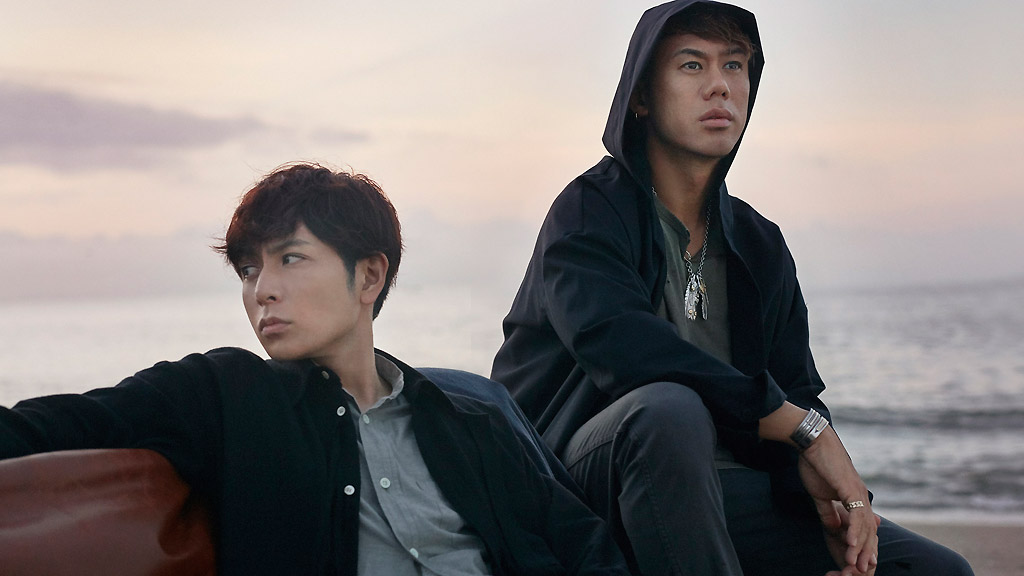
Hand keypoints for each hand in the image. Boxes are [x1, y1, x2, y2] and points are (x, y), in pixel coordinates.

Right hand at [798, 429, 878, 575]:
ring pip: (864, 527)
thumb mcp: (821, 495)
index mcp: (855, 497)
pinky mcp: (852, 490)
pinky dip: (854, 531)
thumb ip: (829, 512)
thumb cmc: (816, 464)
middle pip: (868, 530)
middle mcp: (862, 497)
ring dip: (859, 547)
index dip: (863, 545)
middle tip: (861, 570)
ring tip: (854, 563)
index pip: (863, 527)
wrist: (813, 443)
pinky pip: (856, 515)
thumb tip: (834, 529)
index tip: (859, 562)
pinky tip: (850, 544)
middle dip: (865, 552)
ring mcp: (859, 493)